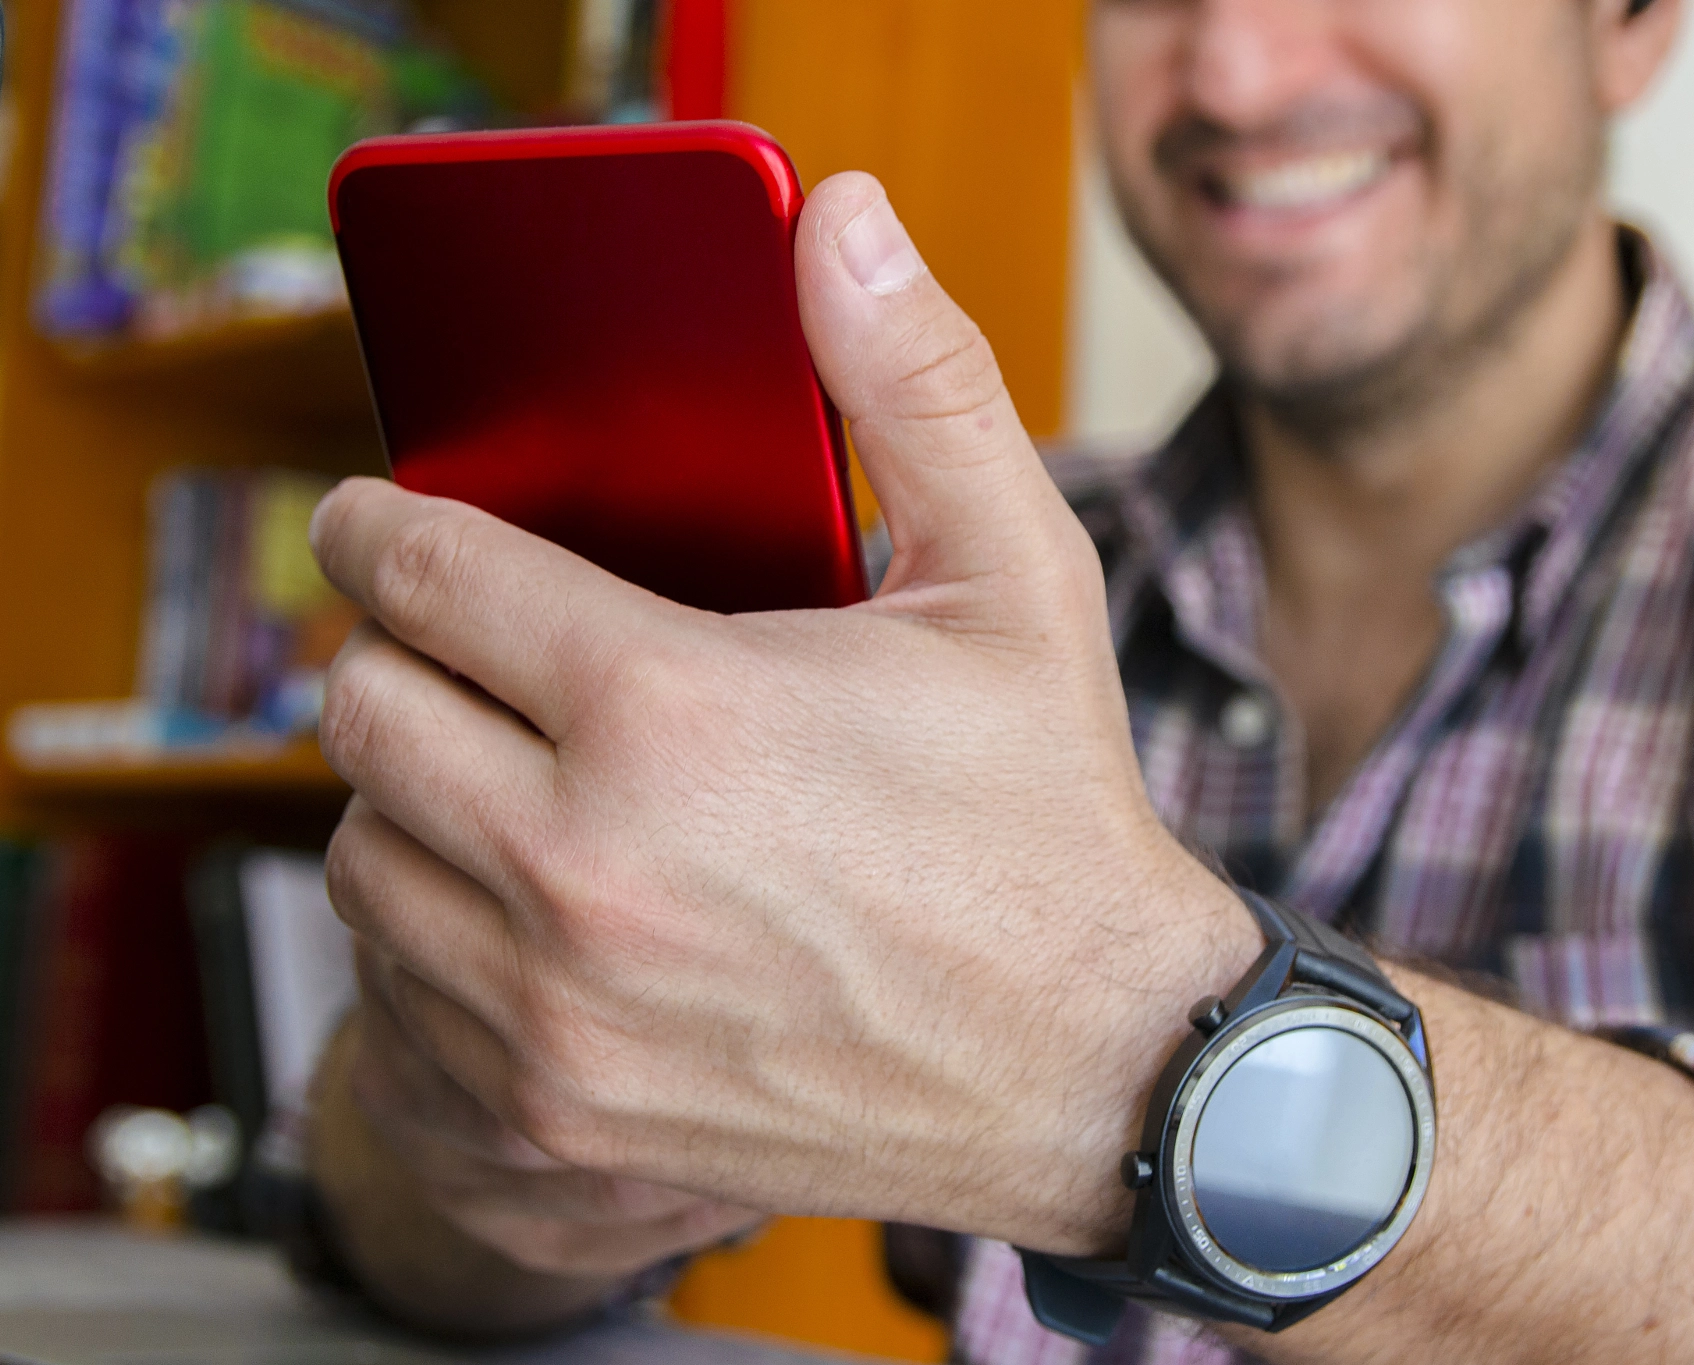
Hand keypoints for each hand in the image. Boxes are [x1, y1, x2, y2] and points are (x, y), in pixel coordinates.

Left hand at [314, 171, 1258, 1255]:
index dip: (380, 523)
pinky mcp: (559, 1106)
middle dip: (394, 653)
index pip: (425, 574)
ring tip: (494, 768)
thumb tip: (843, 221)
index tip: (372, 517)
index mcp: (673, 707)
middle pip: (359, 708)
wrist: (1090, 1062)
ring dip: (403, 794)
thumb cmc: (1045, 818)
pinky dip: (428, 926)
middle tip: (455, 646)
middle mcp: (586, 863)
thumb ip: (914, 381)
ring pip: (356, 853)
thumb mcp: (1015, 575)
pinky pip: (394, 987)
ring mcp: (558, 1004)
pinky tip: (519, 897)